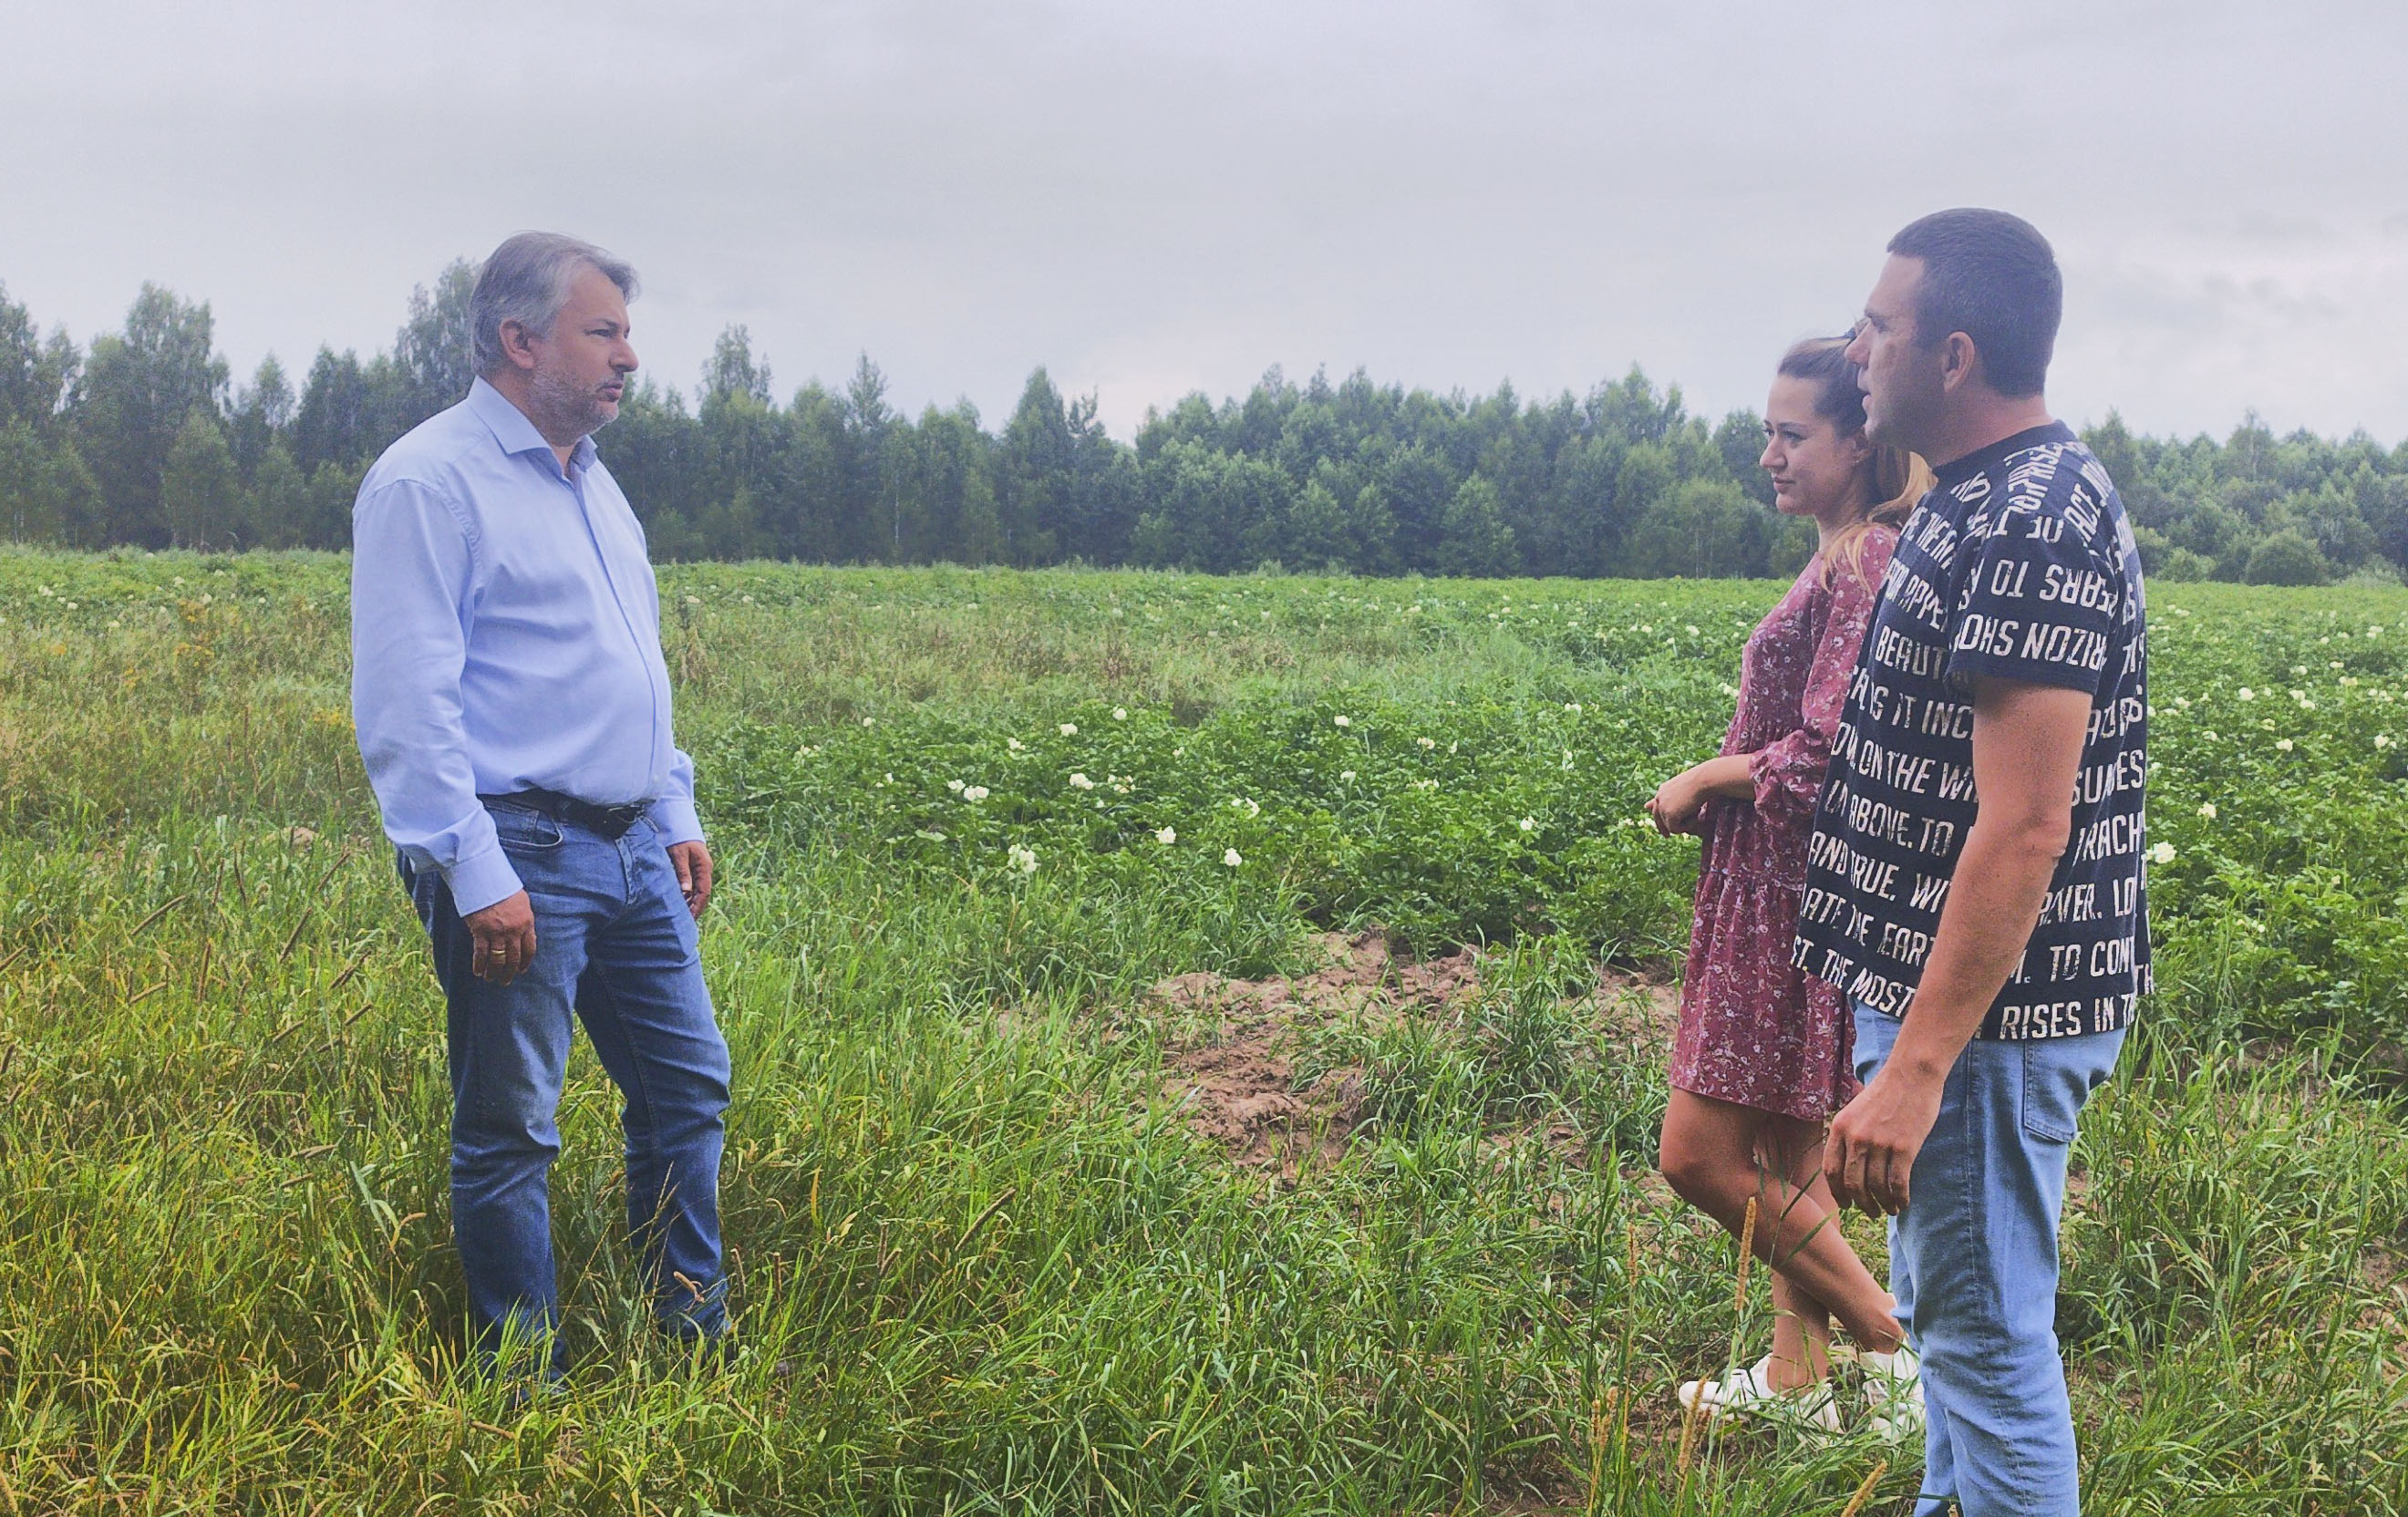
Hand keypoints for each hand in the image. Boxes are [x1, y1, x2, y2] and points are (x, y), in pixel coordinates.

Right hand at [463, 890, 536, 983]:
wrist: (485, 878)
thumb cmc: (503, 887)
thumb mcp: (521, 902)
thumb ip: (523, 919)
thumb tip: (522, 933)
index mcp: (527, 923)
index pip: (529, 949)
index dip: (525, 962)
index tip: (521, 970)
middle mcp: (514, 930)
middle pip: (513, 958)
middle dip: (509, 972)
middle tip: (505, 981)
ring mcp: (497, 932)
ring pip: (497, 959)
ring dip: (494, 971)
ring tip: (491, 979)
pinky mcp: (480, 931)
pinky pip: (481, 953)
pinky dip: (479, 964)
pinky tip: (478, 971)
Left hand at [668, 840, 714, 918]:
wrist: (680, 824)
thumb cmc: (679, 838)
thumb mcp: (679, 855)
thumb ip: (683, 872)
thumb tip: (686, 891)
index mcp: (704, 867)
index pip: (704, 892)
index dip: (698, 906)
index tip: (691, 919)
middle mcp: (704, 870)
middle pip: (703, 894)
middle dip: (696, 908)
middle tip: (686, 923)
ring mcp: (700, 870)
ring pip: (698, 891)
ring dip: (691, 903)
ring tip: (682, 917)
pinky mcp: (693, 869)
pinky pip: (693, 886)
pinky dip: (688, 896)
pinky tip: (681, 903)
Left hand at [1645, 768, 1709, 835]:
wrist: (1704, 780)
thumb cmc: (1700, 783)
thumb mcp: (1685, 792)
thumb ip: (1673, 800)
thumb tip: (1651, 807)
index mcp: (1663, 790)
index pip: (1657, 807)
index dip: (1660, 819)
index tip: (1663, 829)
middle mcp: (1659, 797)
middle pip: (1657, 818)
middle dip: (1663, 828)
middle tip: (1666, 837)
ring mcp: (1662, 806)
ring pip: (1669, 825)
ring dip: (1683, 823)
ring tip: (1696, 812)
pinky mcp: (1669, 815)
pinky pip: (1675, 829)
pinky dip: (1687, 825)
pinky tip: (1695, 814)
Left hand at [1824, 1065, 1946, 1215]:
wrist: (1912, 1073)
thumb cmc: (1886, 1092)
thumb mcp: (1855, 1110)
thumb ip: (1848, 1135)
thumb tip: (1847, 1167)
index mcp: (1840, 1128)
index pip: (1831, 1171)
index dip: (1838, 1193)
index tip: (1846, 1204)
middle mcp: (1856, 1137)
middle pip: (1852, 1184)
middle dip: (1862, 1204)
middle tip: (1871, 1212)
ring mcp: (1879, 1143)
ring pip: (1876, 1188)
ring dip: (1883, 1205)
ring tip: (1890, 1210)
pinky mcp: (1904, 1147)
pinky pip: (1898, 1184)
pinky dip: (1900, 1199)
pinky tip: (1903, 1203)